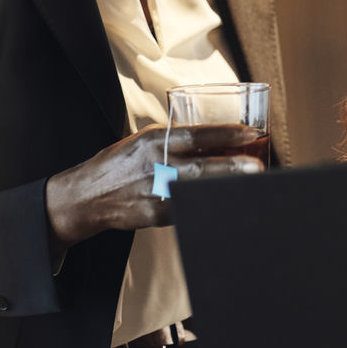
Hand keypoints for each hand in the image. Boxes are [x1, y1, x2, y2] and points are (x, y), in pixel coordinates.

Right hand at [44, 123, 262, 249]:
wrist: (87, 196)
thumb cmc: (121, 162)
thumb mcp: (144, 139)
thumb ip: (176, 139)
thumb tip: (218, 138)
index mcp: (155, 140)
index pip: (198, 134)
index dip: (227, 133)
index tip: (252, 133)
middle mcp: (156, 165)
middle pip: (203, 166)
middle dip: (234, 167)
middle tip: (259, 166)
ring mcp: (156, 192)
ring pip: (200, 190)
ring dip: (226, 187)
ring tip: (250, 184)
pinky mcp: (157, 214)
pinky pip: (190, 208)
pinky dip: (209, 204)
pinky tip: (225, 202)